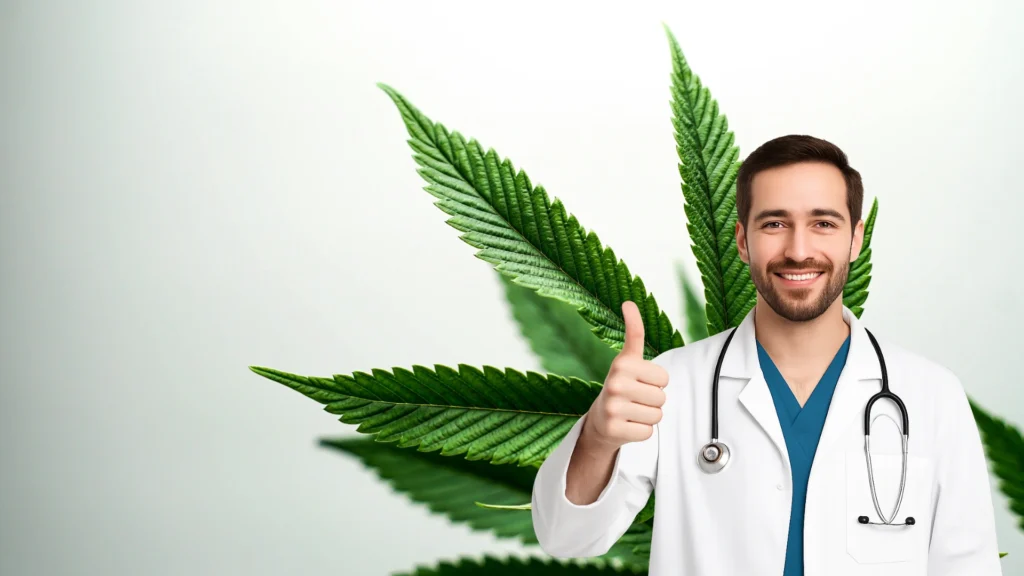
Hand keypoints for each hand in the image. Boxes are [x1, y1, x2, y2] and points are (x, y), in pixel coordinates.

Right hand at [581, 300, 669, 452]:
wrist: (599, 420)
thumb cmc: (621, 386)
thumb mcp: (627, 359)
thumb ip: (633, 332)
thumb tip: (628, 302)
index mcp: (621, 363)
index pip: (663, 376)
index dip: (657, 380)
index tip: (639, 378)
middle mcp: (614, 383)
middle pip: (662, 397)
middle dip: (653, 399)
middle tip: (635, 399)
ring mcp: (613, 408)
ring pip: (657, 415)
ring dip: (648, 415)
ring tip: (632, 411)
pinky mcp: (615, 429)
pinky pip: (648, 431)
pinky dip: (642, 431)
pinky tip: (627, 425)